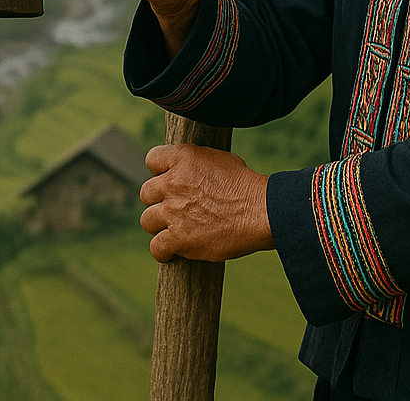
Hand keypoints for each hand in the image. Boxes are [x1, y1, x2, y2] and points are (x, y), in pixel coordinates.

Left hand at [139, 144, 271, 262]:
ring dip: (159, 225)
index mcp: (183, 158)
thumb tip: (186, 170)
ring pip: (147, 220)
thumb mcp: (220, 160)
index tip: (168, 180)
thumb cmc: (247, 186)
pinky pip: (156, 247)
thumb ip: (195, 164)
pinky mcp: (179, 238)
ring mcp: (173, 211)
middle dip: (159, 200)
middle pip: (147, 192)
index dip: (160, 171)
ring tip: (174, 229)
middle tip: (175, 208)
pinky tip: (172, 251)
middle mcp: (173, 182)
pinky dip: (164, 251)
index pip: (152, 159)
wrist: (262, 211)